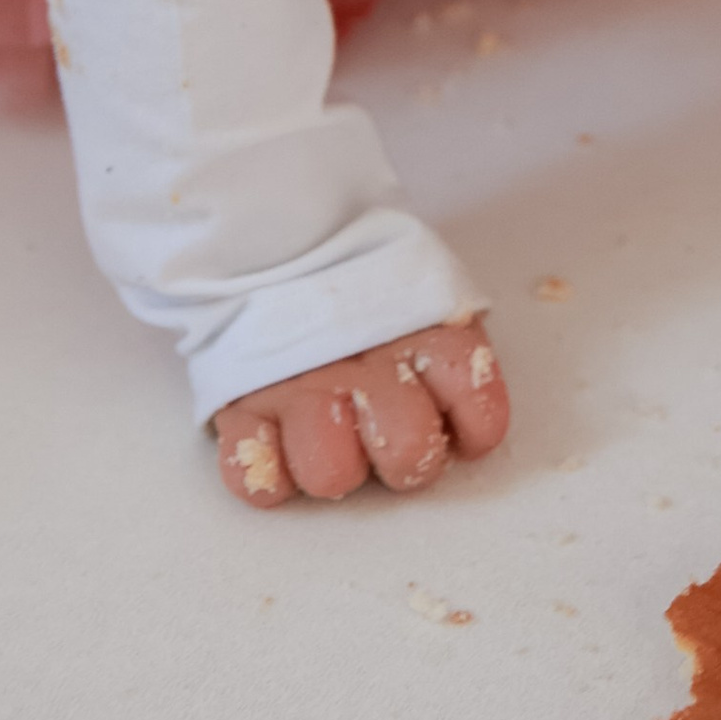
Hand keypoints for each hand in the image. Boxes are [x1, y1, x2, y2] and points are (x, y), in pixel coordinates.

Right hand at [212, 314, 509, 509]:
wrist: (280, 242)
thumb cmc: (368, 292)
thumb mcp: (428, 298)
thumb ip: (456, 354)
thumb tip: (472, 430)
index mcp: (425, 334)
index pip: (479, 410)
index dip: (470, 429)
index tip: (451, 425)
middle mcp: (366, 363)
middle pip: (407, 451)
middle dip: (403, 457)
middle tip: (384, 434)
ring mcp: (301, 387)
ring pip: (332, 473)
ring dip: (332, 466)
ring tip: (328, 434)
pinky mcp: (241, 408)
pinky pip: (257, 476)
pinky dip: (266, 473)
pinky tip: (277, 444)